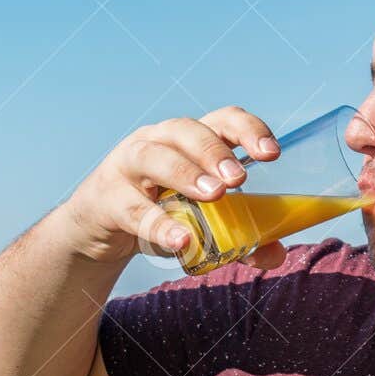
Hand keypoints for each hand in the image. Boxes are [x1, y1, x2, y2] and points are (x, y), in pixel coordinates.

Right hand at [51, 105, 285, 269]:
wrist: (100, 230)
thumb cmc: (162, 212)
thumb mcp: (204, 221)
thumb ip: (242, 237)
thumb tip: (274, 255)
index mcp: (191, 141)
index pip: (222, 120)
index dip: (248, 130)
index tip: (272, 154)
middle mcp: (158, 142)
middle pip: (186, 130)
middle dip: (215, 151)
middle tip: (238, 179)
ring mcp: (127, 165)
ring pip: (153, 156)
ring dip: (185, 173)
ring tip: (214, 195)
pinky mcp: (107, 197)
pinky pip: (132, 209)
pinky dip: (158, 225)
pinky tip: (182, 240)